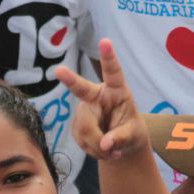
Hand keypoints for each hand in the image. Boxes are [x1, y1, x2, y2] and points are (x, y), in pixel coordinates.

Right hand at [57, 39, 148, 160]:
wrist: (121, 146)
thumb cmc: (131, 132)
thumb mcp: (133, 135)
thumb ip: (121, 138)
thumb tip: (105, 144)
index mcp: (116, 90)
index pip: (113, 72)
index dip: (108, 57)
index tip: (105, 41)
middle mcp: (97, 95)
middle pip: (83, 93)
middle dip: (70, 80)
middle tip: (59, 70)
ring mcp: (84, 109)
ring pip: (83, 125)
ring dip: (98, 145)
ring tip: (113, 151)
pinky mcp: (77, 124)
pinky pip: (80, 138)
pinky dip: (92, 150)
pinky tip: (102, 150)